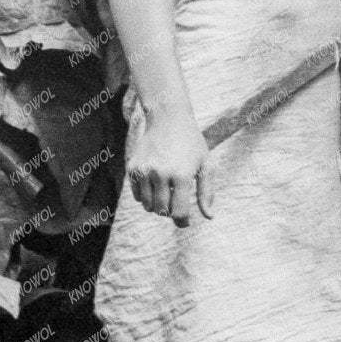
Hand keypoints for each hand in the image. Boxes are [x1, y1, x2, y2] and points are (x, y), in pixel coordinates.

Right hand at [129, 108, 213, 224]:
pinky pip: (137, 196)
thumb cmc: (192, 144)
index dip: (182, 221)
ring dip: (157, 205)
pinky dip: (146, 197)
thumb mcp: (205, 165)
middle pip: (162, 211)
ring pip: (147, 206)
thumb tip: (209, 217)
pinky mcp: (132, 168)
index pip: (178, 212)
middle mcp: (161, 174)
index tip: (185, 222)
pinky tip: (156, 185)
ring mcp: (144, 171)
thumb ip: (207, 193)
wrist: (168, 119)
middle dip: (170, 212)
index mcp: (182, 175)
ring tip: (167, 193)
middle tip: (176, 204)